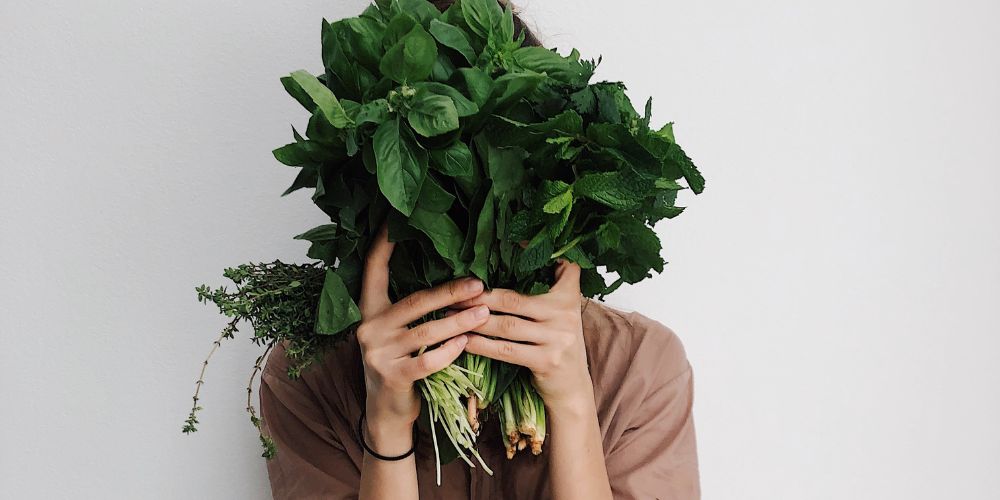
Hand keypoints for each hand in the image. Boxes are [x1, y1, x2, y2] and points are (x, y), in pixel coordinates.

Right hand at [356, 223, 490, 449]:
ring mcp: (378, 353)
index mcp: (369, 310)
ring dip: (460, 322)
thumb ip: (412, 309)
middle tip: (479, 284)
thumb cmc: (401, 363)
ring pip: (427, 331)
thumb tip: (453, 279)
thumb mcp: (397, 332)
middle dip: (450, 292)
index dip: (383, 245)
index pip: (373, 270)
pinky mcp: (392, 376)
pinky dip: (450, 351)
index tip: (395, 221)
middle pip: (415, 301)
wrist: (386, 411)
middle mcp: (369, 328)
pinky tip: (467, 343)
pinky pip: (428, 360)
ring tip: (485, 313)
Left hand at [452, 260, 593, 413]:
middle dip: (480, 296)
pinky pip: (506, 350)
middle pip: (514, 299)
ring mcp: (557, 338)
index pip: (559, 266)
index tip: (508, 241)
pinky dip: (482, 345)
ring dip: (475, 320)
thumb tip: (512, 258)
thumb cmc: (557, 344)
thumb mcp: (561, 312)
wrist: (573, 388)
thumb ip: (546, 289)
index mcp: (569, 296)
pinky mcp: (546, 361)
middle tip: (453, 292)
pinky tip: (465, 340)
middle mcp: (565, 314)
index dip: (533, 253)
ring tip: (451, 315)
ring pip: (507, 325)